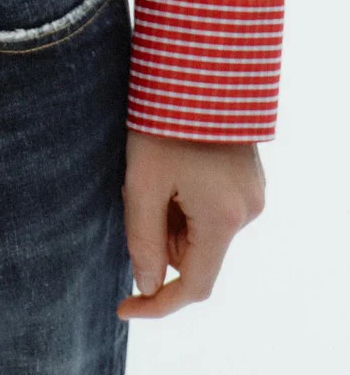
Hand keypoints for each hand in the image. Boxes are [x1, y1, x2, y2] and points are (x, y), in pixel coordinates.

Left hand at [117, 129, 265, 319]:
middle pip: (193, 253)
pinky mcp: (248, 178)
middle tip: (137, 188)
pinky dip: (186, 199)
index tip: (122, 306)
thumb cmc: (163, 120)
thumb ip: (144, 239)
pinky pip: (211, 208)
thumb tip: (146, 285)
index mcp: (224, 218)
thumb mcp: (142, 181)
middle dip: (159, 235)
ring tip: (156, 167)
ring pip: (200, 230)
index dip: (156, 303)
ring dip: (172, 214)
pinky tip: (174, 162)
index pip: (193, 285)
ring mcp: (253, 194)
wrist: (198, 68)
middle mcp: (248, 212)